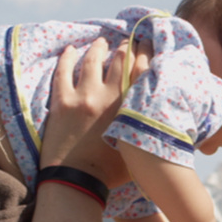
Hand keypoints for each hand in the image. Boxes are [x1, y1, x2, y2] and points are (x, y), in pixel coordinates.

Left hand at [42, 41, 137, 182]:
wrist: (77, 181)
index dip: (144, 53)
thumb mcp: (139, 149)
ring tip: (101, 42)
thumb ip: (147, 129)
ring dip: (97, 48)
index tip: (146, 44)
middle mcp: (108, 96)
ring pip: (91, 61)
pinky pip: (63, 72)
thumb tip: (160, 121)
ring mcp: (83, 97)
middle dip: (124, 46)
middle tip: (127, 40)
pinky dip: (67, 58)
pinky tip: (71, 50)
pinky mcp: (61, 102)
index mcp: (129, 108)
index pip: (141, 70)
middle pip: (119, 60)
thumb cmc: (110, 173)